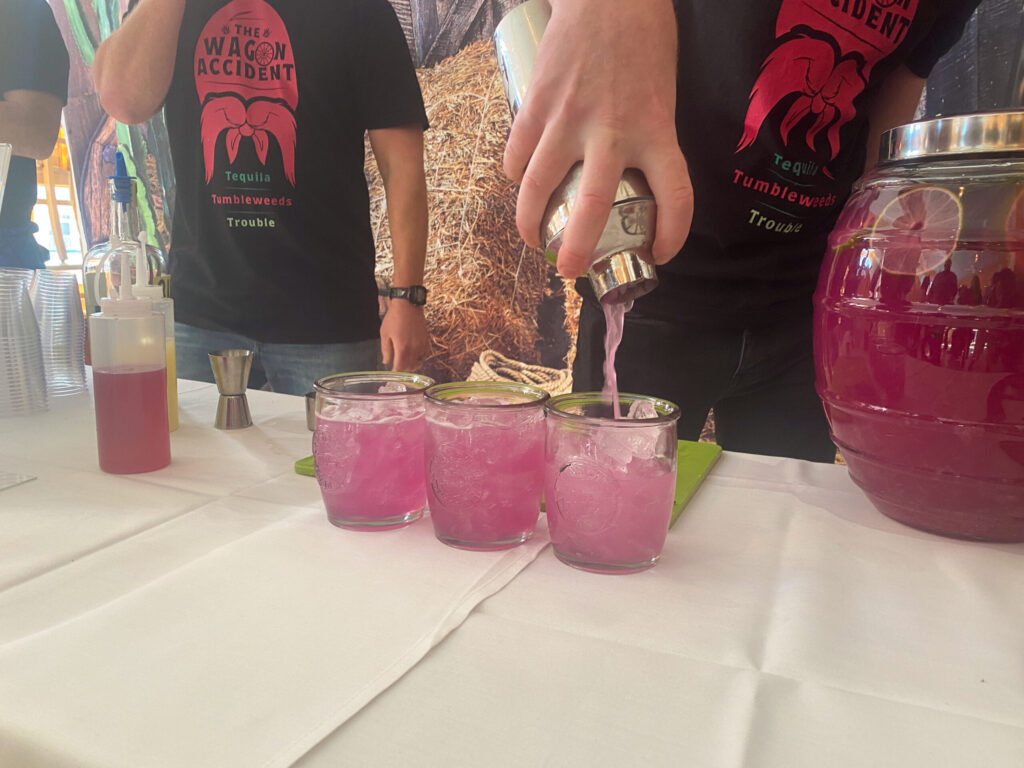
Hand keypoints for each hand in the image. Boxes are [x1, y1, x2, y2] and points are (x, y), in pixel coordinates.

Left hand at [380, 299, 429, 372]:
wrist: (408, 305)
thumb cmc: (394, 318)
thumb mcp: (385, 334)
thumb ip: (386, 350)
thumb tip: (387, 361)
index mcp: (402, 348)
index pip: (400, 367)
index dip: (396, 371)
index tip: (393, 370)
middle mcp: (414, 349)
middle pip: (410, 367)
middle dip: (403, 369)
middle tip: (398, 366)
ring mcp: (422, 345)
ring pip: (419, 362)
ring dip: (412, 365)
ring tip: (406, 362)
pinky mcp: (426, 340)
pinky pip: (424, 355)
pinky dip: (419, 358)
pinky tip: (414, 354)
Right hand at [503, 0, 693, 277]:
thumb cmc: (643, 41)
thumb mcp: (663, 96)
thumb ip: (650, 140)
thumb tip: (633, 186)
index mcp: (657, 129)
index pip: (675, 195)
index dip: (672, 235)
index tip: (661, 253)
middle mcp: (613, 131)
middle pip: (590, 208)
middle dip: (576, 250)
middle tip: (570, 271)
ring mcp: (568, 119)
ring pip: (536, 188)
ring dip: (529, 224)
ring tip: (533, 238)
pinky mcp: (536, 105)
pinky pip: (516, 155)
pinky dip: (516, 177)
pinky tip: (521, 183)